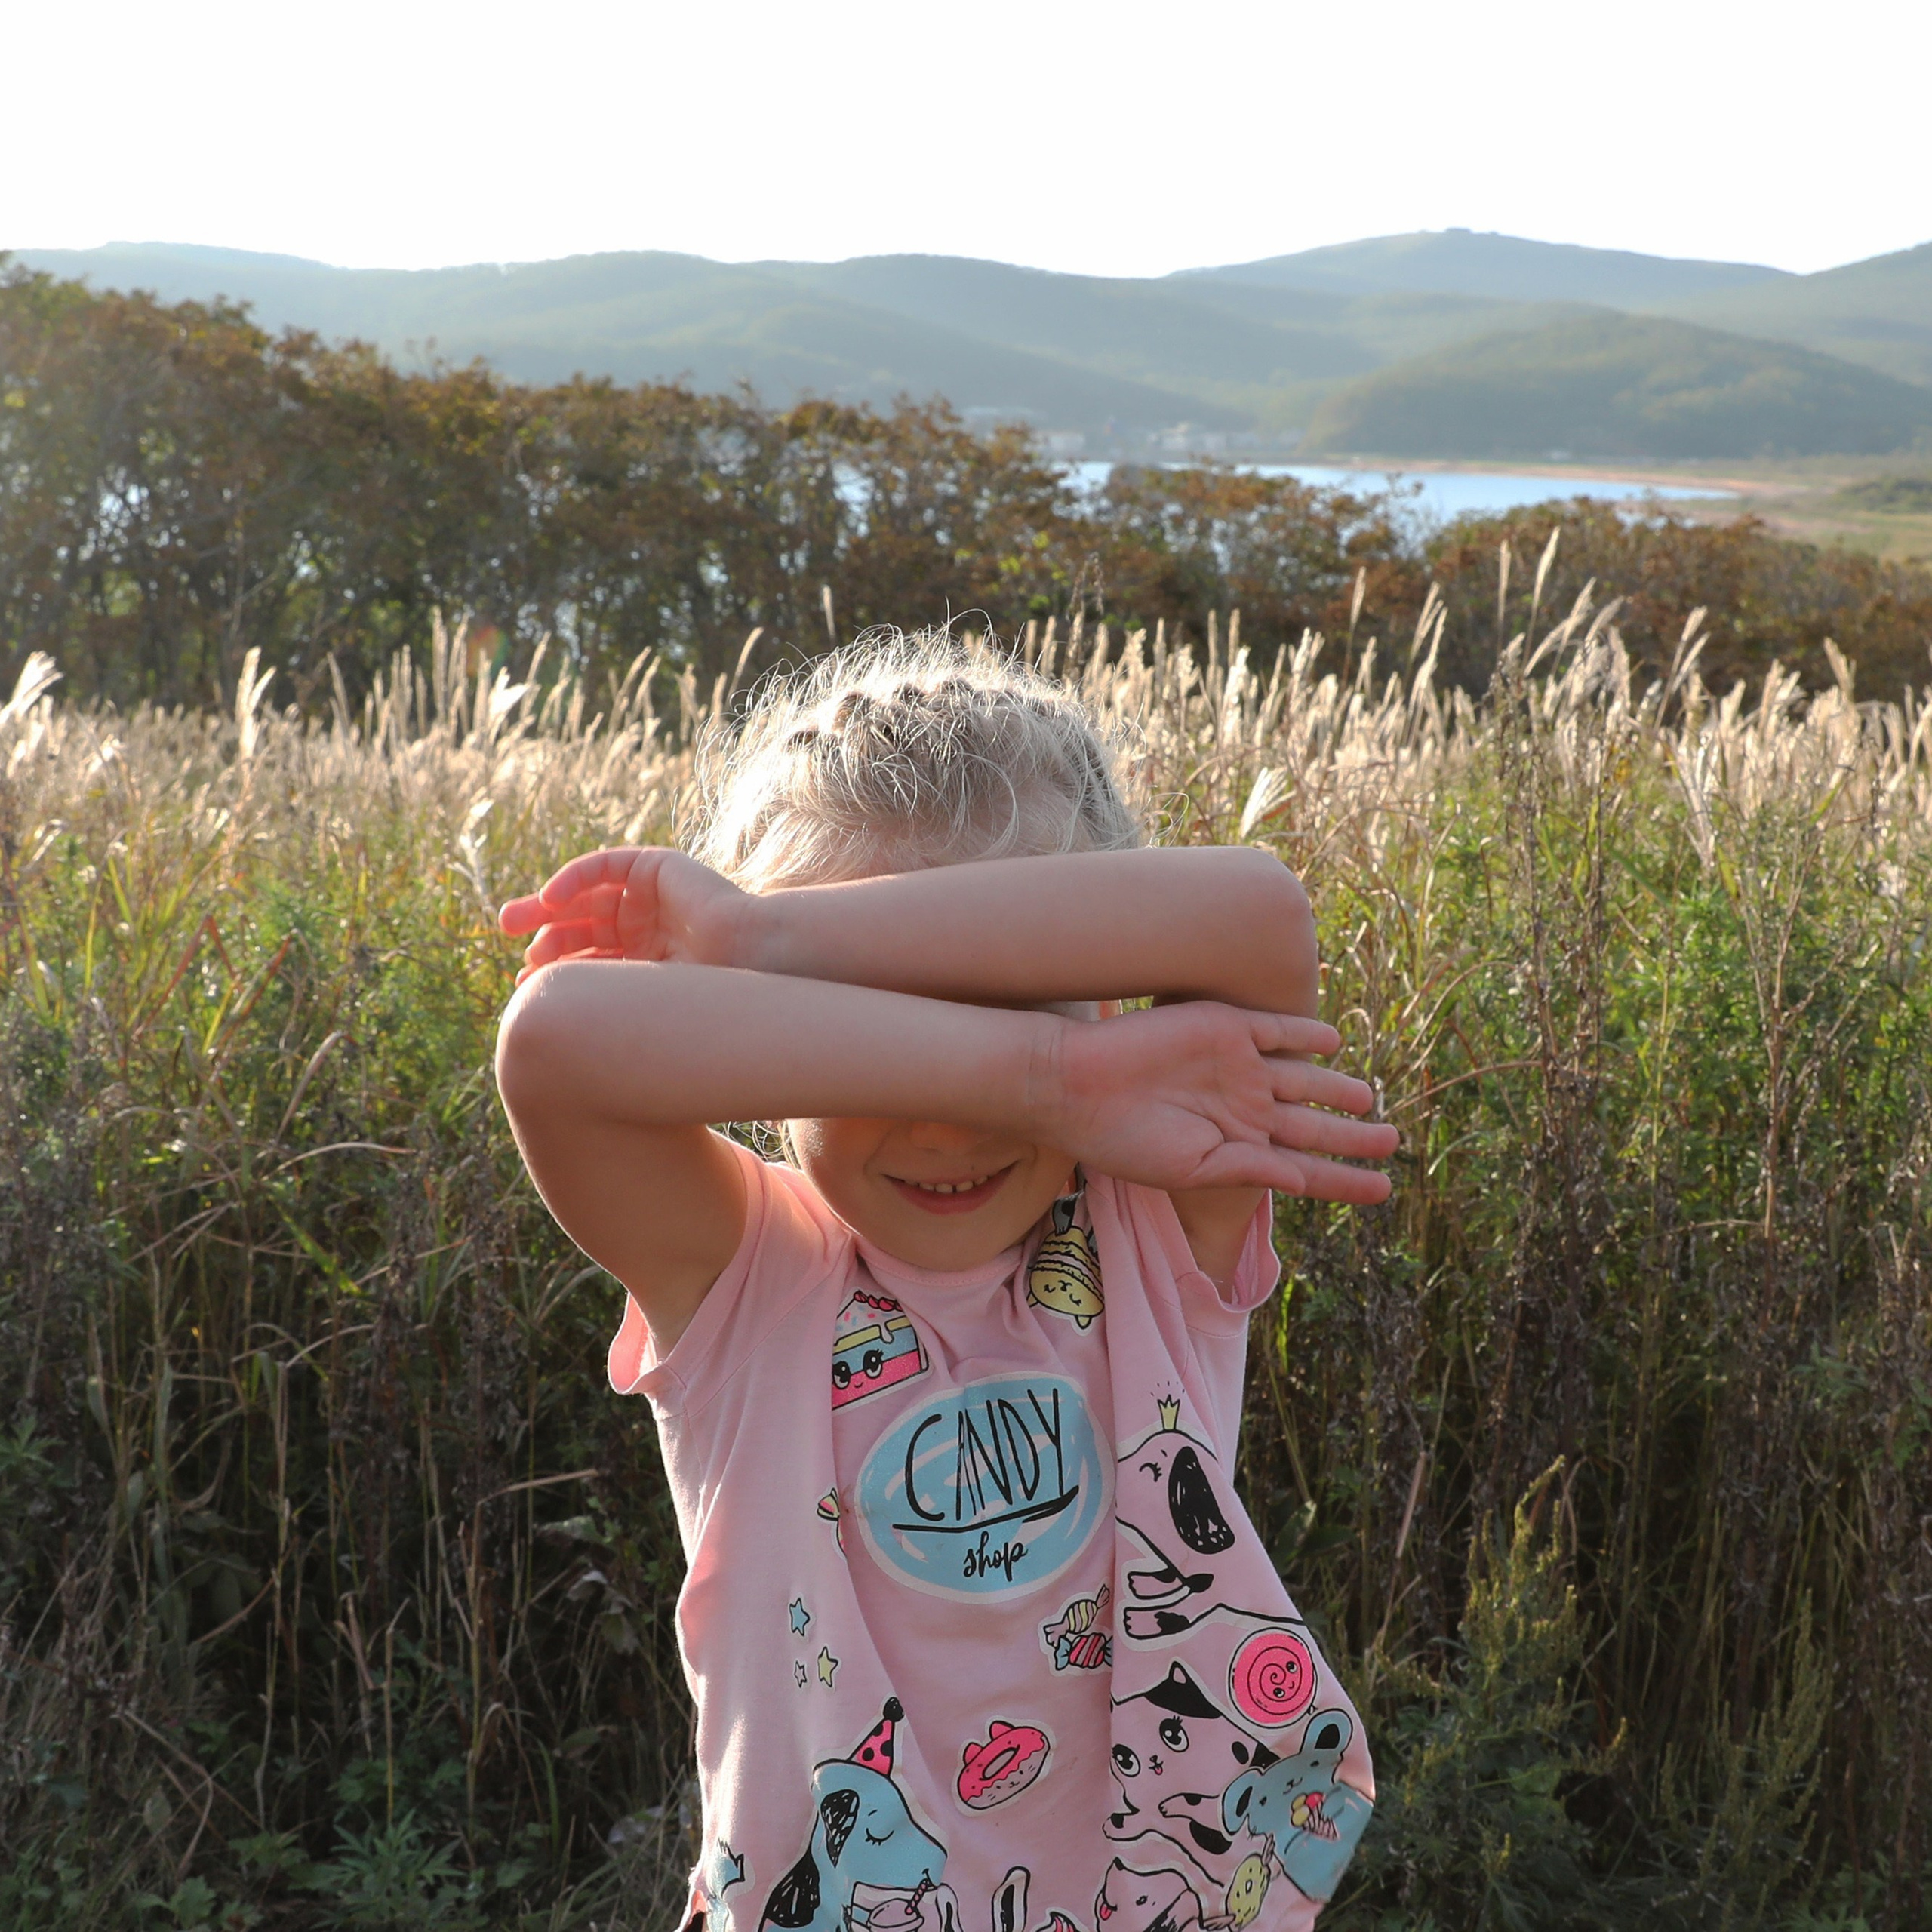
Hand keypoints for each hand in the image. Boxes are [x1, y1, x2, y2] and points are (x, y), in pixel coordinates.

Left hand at [499, 848, 746, 984]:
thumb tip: (549, 1021)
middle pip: (581, 927)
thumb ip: (603, 998)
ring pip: (585, 897)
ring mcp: (650, 898)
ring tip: (513, 922)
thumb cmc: (702, 992)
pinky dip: (573, 879)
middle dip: (543, 937)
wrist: (748, 958)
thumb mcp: (640, 999)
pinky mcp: (656, 867)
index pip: (590, 961)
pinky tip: (549, 900)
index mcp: (646, 963)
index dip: (555, 970)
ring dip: (546, 906)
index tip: (524, 986)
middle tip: (512, 951)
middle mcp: (646, 929)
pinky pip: (604, 866)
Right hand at [1043, 1002, 1397, 1205]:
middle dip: (1353, 1136)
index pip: (1303, 1167)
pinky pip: (1278, 1032)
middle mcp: (1241, 1108)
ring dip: (1339, 1089)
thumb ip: (1248, 1169)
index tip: (1383, 1190)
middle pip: (1312, 1123)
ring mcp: (1236, 1067)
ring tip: (1372, 1101)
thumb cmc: (1124, 1139)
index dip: (1343, 1180)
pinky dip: (1308, 1036)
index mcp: (1233, 1148)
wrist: (1076, 1085)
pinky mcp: (1226, 1028)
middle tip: (1392, 1142)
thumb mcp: (1191, 1168)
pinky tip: (1334, 1043)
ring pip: (1304, 1080)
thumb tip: (1305, 1181)